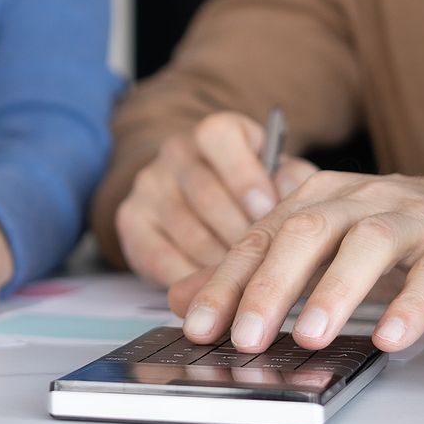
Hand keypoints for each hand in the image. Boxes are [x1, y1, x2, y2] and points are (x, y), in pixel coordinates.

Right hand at [114, 111, 316, 285]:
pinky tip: (213, 290)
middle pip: (205, 193)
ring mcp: (149, 185)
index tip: (266, 209)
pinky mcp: (130, 220)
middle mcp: (175, 151)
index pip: (218, 136)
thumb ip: (293, 180)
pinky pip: (160, 257)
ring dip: (220, 263)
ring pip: (187, 230)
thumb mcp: (280, 178)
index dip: (243, 175)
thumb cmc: (252, 194)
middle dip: (240, 234)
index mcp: (215, 133)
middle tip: (266, 264)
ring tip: (247, 283)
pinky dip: (190, 279)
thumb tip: (290, 189)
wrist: (200, 201)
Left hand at [173, 171, 423, 353]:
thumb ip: (259, 273)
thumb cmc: (398, 241)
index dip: (226, 279)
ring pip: (367, 244)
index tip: (197, 323)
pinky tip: (390, 337)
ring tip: (310, 336)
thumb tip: (187, 300)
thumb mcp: (325, 251)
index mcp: (320, 197)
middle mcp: (362, 198)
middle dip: (270, 285)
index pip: (262, 235)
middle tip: (246, 335)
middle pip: (306, 232)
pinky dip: (411, 305)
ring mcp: (413, 218)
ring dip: (335, 291)